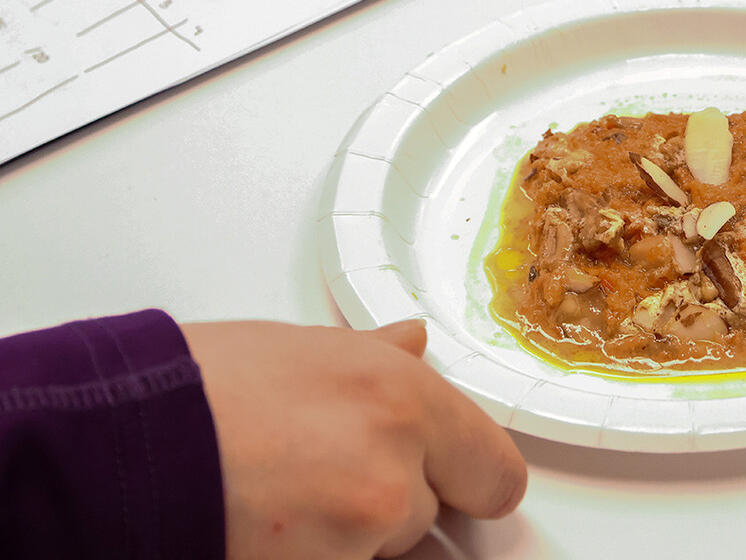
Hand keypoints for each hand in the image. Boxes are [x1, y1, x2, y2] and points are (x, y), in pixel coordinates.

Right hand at [182, 319, 526, 558]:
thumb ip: (377, 358)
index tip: (459, 479)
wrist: (114, 443)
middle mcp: (394, 463)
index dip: (472, 475)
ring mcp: (360, 529)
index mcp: (399, 396)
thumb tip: (414, 344)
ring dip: (354, 532)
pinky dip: (321, 553)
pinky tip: (273, 524)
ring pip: (389, 547)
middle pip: (438, 509)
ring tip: (286, 494)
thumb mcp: (300, 351)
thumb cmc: (192, 388)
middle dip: (402, 498)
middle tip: (338, 475)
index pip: (494, 469)